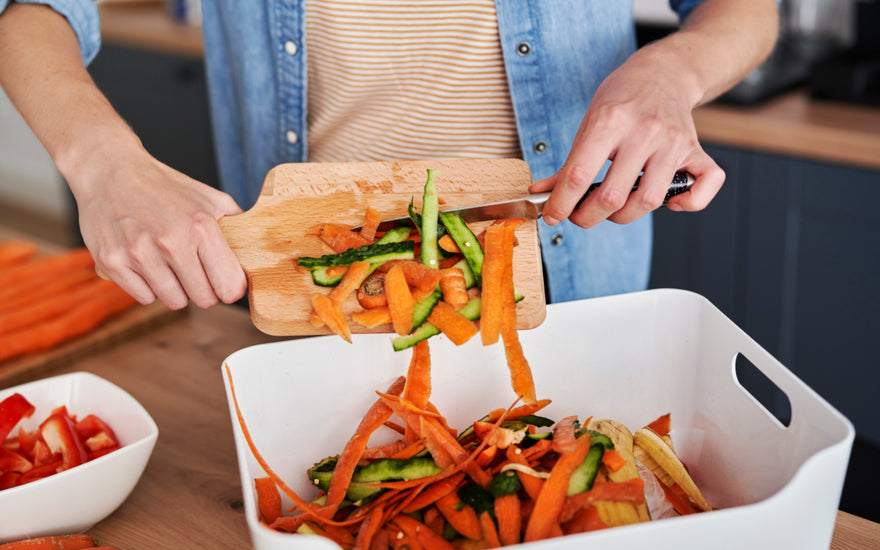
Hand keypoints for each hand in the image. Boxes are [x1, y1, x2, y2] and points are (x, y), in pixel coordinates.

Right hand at [70, 141, 246, 309]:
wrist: (110, 170)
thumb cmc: (165, 187)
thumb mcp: (211, 198)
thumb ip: (239, 226)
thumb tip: (259, 251)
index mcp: (201, 227)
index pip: (229, 287)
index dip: (229, 287)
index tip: (223, 280)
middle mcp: (171, 242)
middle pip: (204, 300)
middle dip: (203, 289)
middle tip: (194, 270)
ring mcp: (139, 254)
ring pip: (174, 302)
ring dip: (176, 289)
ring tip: (169, 264)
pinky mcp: (112, 262)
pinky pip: (144, 297)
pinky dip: (148, 287)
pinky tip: (147, 264)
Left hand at [529, 41, 724, 227]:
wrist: (663, 72)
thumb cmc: (624, 97)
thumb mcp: (588, 122)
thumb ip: (567, 163)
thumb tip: (543, 193)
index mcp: (610, 121)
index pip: (579, 175)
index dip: (561, 204)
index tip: (553, 215)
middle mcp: (644, 131)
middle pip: (613, 196)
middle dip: (588, 216)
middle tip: (580, 214)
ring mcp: (673, 142)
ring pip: (649, 200)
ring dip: (624, 216)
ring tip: (612, 209)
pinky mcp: (696, 150)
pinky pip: (705, 185)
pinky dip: (689, 203)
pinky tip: (669, 202)